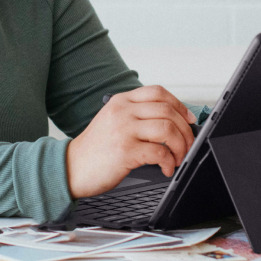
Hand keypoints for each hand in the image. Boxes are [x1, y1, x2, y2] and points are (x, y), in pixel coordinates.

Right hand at [65, 85, 196, 198]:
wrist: (72, 166)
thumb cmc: (95, 148)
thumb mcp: (112, 120)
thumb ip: (135, 114)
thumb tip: (170, 121)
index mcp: (121, 101)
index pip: (157, 92)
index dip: (178, 104)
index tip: (187, 118)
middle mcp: (122, 111)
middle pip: (167, 110)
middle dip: (185, 130)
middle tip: (187, 144)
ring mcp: (123, 129)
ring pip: (167, 129)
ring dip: (180, 147)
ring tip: (178, 158)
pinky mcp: (126, 151)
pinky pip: (160, 152)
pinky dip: (169, 162)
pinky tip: (166, 168)